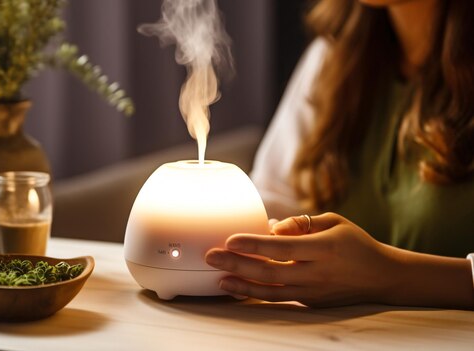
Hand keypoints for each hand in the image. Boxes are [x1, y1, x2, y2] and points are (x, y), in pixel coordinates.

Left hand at [205, 212, 397, 306]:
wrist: (382, 276)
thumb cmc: (354, 242)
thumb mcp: (333, 222)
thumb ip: (301, 223)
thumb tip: (269, 228)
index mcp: (325, 248)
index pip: (283, 247)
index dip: (255, 244)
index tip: (230, 239)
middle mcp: (318, 273)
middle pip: (270, 272)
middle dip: (237, 265)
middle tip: (211, 257)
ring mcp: (314, 292)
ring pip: (271, 291)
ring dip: (242, 286)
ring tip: (218, 279)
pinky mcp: (311, 302)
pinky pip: (279, 298)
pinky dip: (256, 294)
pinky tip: (238, 288)